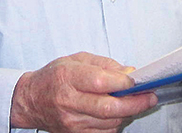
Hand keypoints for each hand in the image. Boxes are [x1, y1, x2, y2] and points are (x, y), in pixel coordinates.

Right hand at [10, 51, 157, 132]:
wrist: (31, 100)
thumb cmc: (54, 76)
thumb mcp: (76, 60)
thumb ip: (104, 65)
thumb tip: (128, 73)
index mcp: (67, 77)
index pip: (100, 81)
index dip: (122, 82)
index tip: (137, 79)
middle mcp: (69, 102)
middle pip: (108, 107)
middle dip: (135, 103)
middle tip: (150, 96)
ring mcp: (72, 122)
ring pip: (110, 122)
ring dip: (128, 113)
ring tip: (137, 102)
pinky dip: (116, 123)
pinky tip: (119, 112)